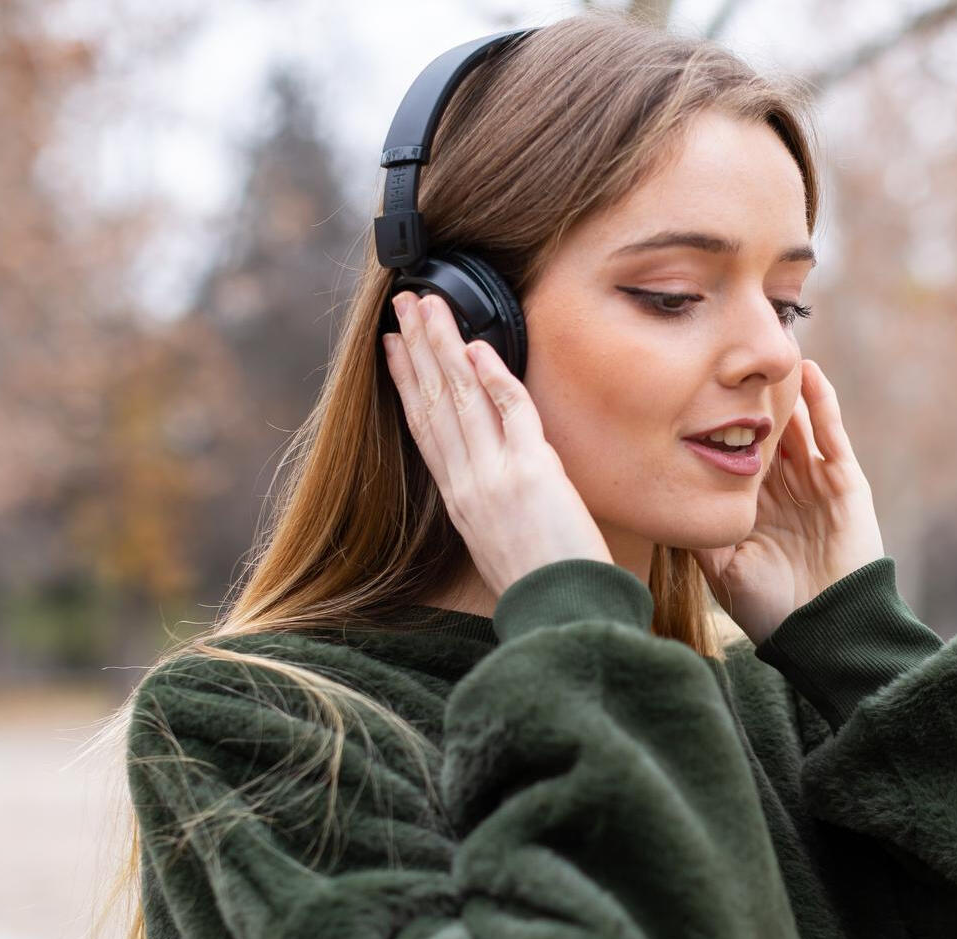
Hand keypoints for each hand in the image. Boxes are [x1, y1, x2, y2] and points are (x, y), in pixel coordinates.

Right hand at [382, 290, 612, 600]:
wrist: (562, 617)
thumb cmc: (543, 591)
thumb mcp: (500, 546)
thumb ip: (493, 507)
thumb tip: (498, 485)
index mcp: (459, 501)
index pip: (425, 429)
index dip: (407, 384)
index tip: (394, 349)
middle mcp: (468, 484)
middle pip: (435, 403)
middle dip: (418, 348)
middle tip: (403, 304)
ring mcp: (496, 476)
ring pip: (462, 398)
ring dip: (444, 347)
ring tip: (429, 306)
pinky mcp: (533, 473)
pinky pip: (511, 412)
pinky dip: (494, 377)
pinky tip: (479, 347)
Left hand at [690, 360, 884, 643]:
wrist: (823, 629)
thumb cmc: (770, 609)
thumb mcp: (721, 567)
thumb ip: (701, 529)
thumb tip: (666, 498)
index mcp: (752, 506)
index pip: (732, 452)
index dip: (715, 422)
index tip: (689, 385)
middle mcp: (782, 489)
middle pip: (764, 430)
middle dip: (748, 397)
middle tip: (725, 352)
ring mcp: (815, 482)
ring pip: (797, 424)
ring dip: (783, 391)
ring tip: (767, 351)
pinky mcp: (844, 482)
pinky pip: (832, 434)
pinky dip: (822, 402)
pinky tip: (807, 372)